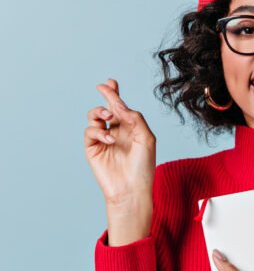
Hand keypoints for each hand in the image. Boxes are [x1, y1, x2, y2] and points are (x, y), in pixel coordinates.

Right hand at [84, 78, 155, 245]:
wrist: (132, 189)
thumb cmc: (143, 166)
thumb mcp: (146, 138)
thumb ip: (134, 118)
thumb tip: (118, 105)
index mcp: (131, 128)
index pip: (122, 108)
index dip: (115, 94)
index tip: (111, 82)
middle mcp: (117, 132)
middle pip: (107, 108)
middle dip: (106, 96)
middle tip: (104, 88)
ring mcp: (104, 140)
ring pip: (95, 117)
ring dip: (100, 111)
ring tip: (108, 116)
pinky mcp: (93, 149)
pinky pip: (90, 132)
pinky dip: (98, 131)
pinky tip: (109, 139)